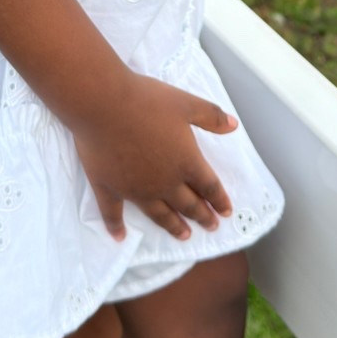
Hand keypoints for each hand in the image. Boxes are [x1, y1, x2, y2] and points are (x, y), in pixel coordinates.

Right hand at [71, 74, 236, 243]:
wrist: (102, 104)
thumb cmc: (147, 100)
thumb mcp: (186, 103)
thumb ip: (211, 117)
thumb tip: (234, 126)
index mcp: (186, 162)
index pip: (209, 186)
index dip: (220, 200)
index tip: (226, 212)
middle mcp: (164, 183)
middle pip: (188, 204)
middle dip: (201, 216)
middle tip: (210, 226)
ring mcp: (135, 190)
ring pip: (159, 214)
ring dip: (173, 226)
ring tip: (183, 235)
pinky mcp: (109, 188)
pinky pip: (113, 213)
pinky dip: (116, 227)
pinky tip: (119, 237)